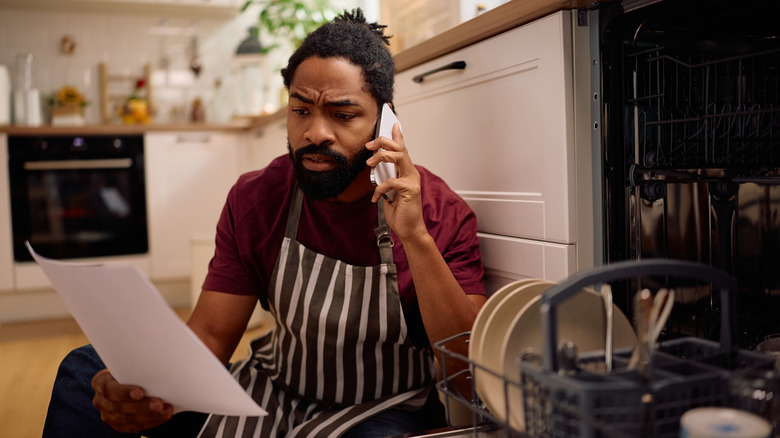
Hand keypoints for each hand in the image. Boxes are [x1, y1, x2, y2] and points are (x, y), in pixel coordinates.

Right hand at [91, 369, 173, 432]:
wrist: (127, 379)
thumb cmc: (130, 369)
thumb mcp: (128, 364)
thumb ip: (137, 366)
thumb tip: (159, 361)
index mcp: (100, 382)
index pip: (109, 389)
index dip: (124, 393)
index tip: (140, 392)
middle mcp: (100, 400)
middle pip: (119, 407)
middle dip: (142, 407)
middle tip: (159, 404)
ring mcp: (108, 415)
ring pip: (128, 420)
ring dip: (149, 416)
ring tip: (166, 411)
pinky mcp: (118, 425)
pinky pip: (134, 427)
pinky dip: (151, 422)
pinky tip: (163, 417)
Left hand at [366, 122, 426, 241]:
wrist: (409, 230)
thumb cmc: (399, 211)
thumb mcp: (389, 191)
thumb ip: (386, 177)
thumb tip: (375, 166)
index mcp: (406, 171)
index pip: (402, 148)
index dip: (398, 134)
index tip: (392, 121)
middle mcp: (411, 172)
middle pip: (399, 148)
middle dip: (383, 142)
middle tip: (369, 145)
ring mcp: (412, 180)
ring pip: (398, 157)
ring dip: (382, 156)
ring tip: (370, 162)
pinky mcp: (410, 190)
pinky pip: (391, 182)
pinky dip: (379, 188)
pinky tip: (375, 197)